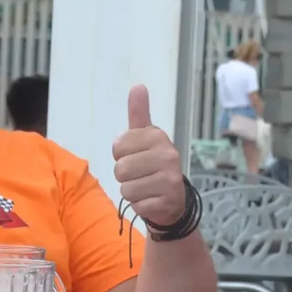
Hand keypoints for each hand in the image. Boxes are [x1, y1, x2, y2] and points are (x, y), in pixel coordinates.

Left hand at [112, 85, 188, 229]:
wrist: (173, 199)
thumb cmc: (153, 164)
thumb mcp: (145, 137)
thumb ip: (139, 113)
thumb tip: (138, 86)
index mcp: (158, 136)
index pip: (117, 146)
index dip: (120, 155)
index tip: (135, 156)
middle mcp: (168, 155)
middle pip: (120, 169)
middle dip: (125, 176)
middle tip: (140, 175)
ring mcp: (170, 180)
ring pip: (126, 189)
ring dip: (131, 191)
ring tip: (145, 187)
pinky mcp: (168, 201)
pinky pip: (137, 205)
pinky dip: (140, 205)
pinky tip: (151, 199)